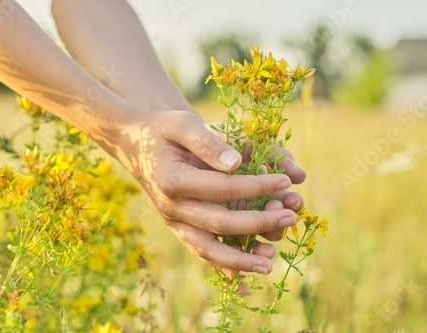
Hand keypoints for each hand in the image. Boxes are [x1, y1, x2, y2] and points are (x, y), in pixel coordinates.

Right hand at [102, 109, 300, 274]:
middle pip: (220, 224)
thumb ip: (208, 142)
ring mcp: (173, 222)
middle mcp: (171, 208)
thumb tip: (237, 163)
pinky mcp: (178, 228)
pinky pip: (199, 252)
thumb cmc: (164, 130)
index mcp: (173, 180)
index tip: (285, 181)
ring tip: (270, 263)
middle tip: (290, 218)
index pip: (223, 188)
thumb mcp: (183, 124)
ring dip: (240, 259)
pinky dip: (220, 266)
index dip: (257, 186)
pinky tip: (241, 277)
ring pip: (208, 249)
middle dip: (259, 223)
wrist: (136, 145)